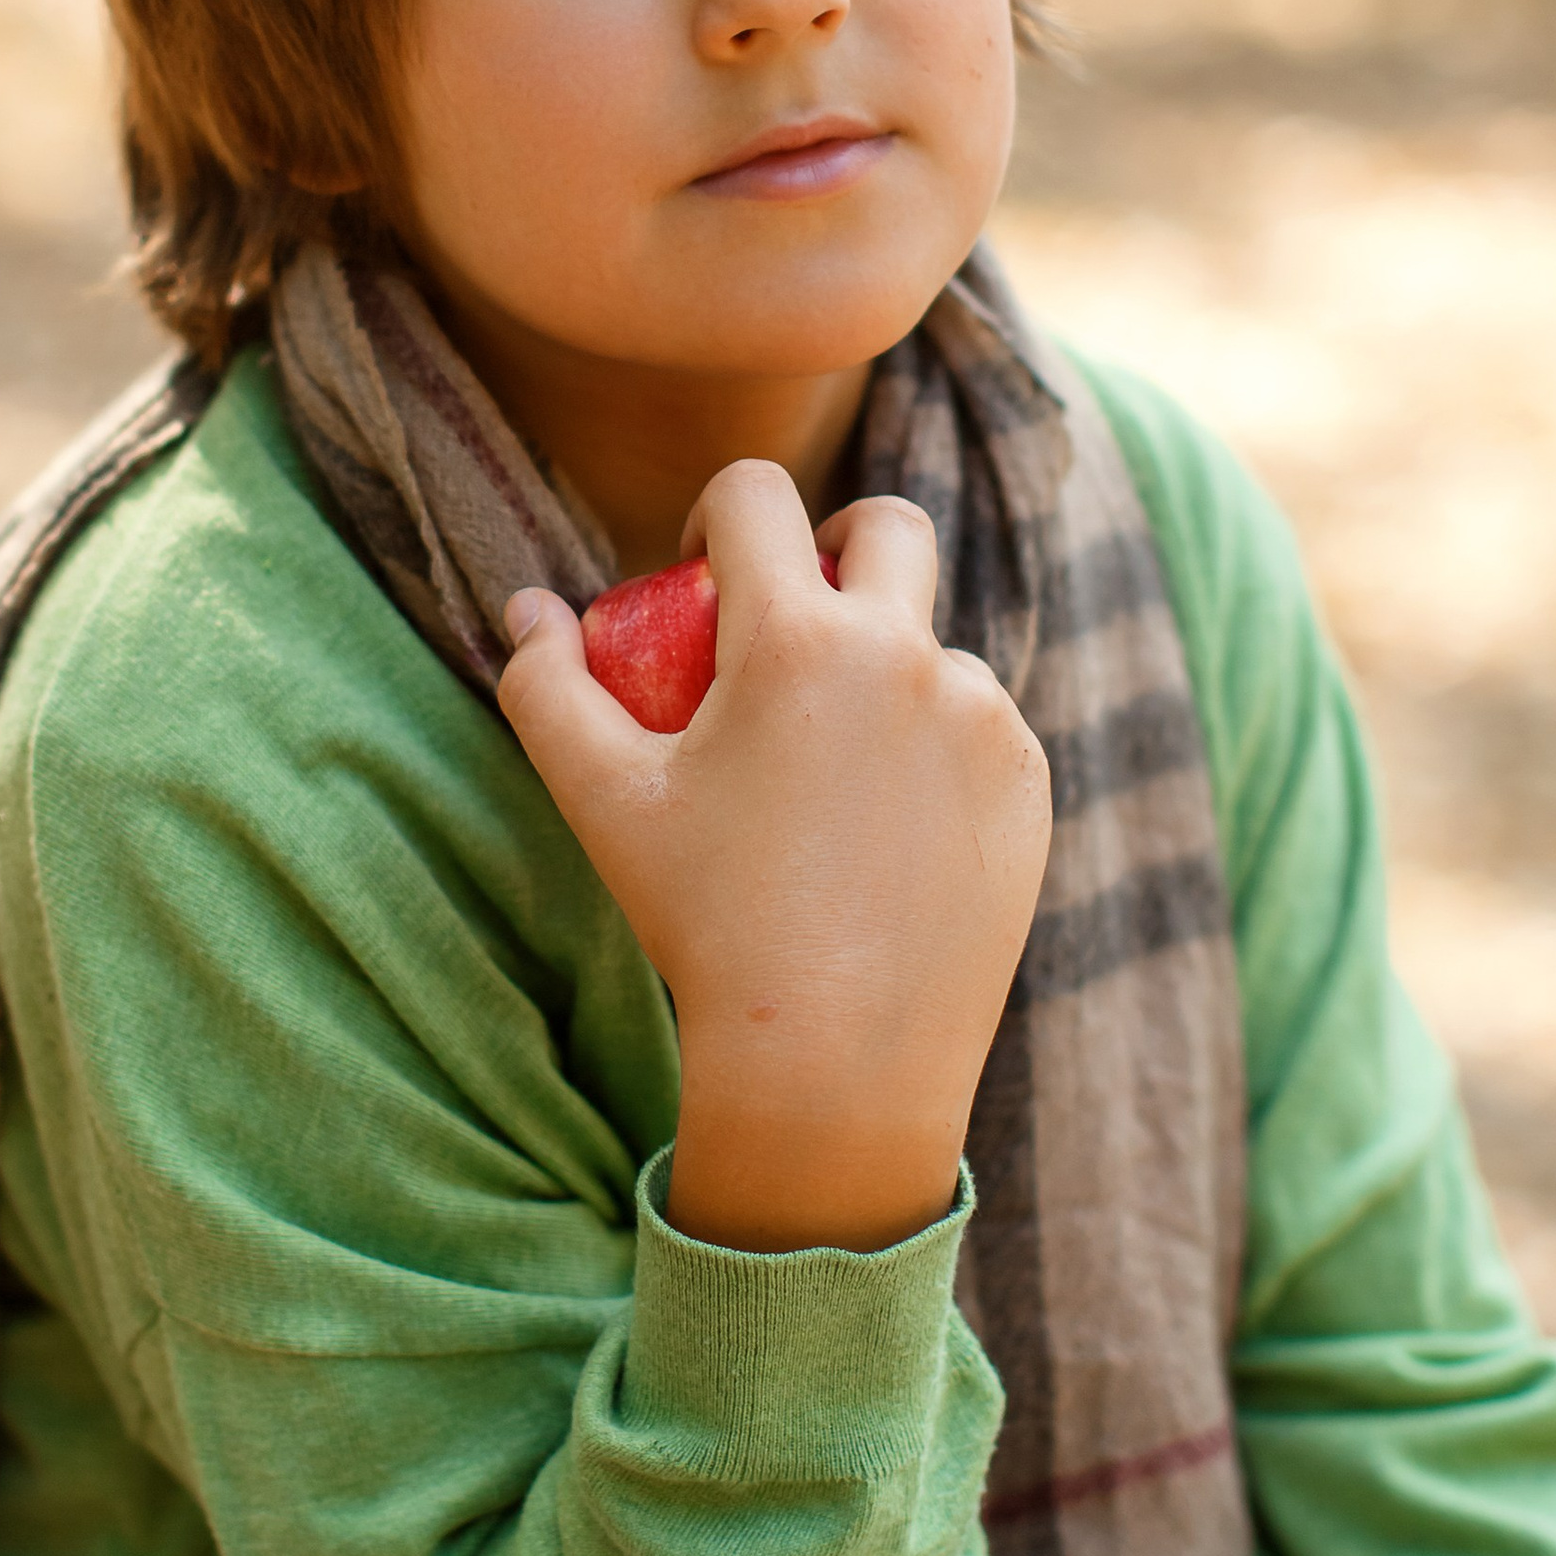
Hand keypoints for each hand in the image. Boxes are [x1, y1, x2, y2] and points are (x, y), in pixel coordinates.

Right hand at [498, 460, 1050, 1253]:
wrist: (838, 1059)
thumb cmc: (702, 923)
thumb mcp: (602, 802)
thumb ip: (546, 687)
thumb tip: (527, 605)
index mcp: (796, 639)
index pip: (758, 496)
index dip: (720, 514)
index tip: (705, 569)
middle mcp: (906, 656)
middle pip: (888, 525)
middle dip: (838, 541)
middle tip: (799, 611)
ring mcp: (983, 717)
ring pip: (934, 643)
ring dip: (886, 666)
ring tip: (830, 763)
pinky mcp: (1028, 780)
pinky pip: (979, 725)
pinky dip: (935, 745)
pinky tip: (889, 823)